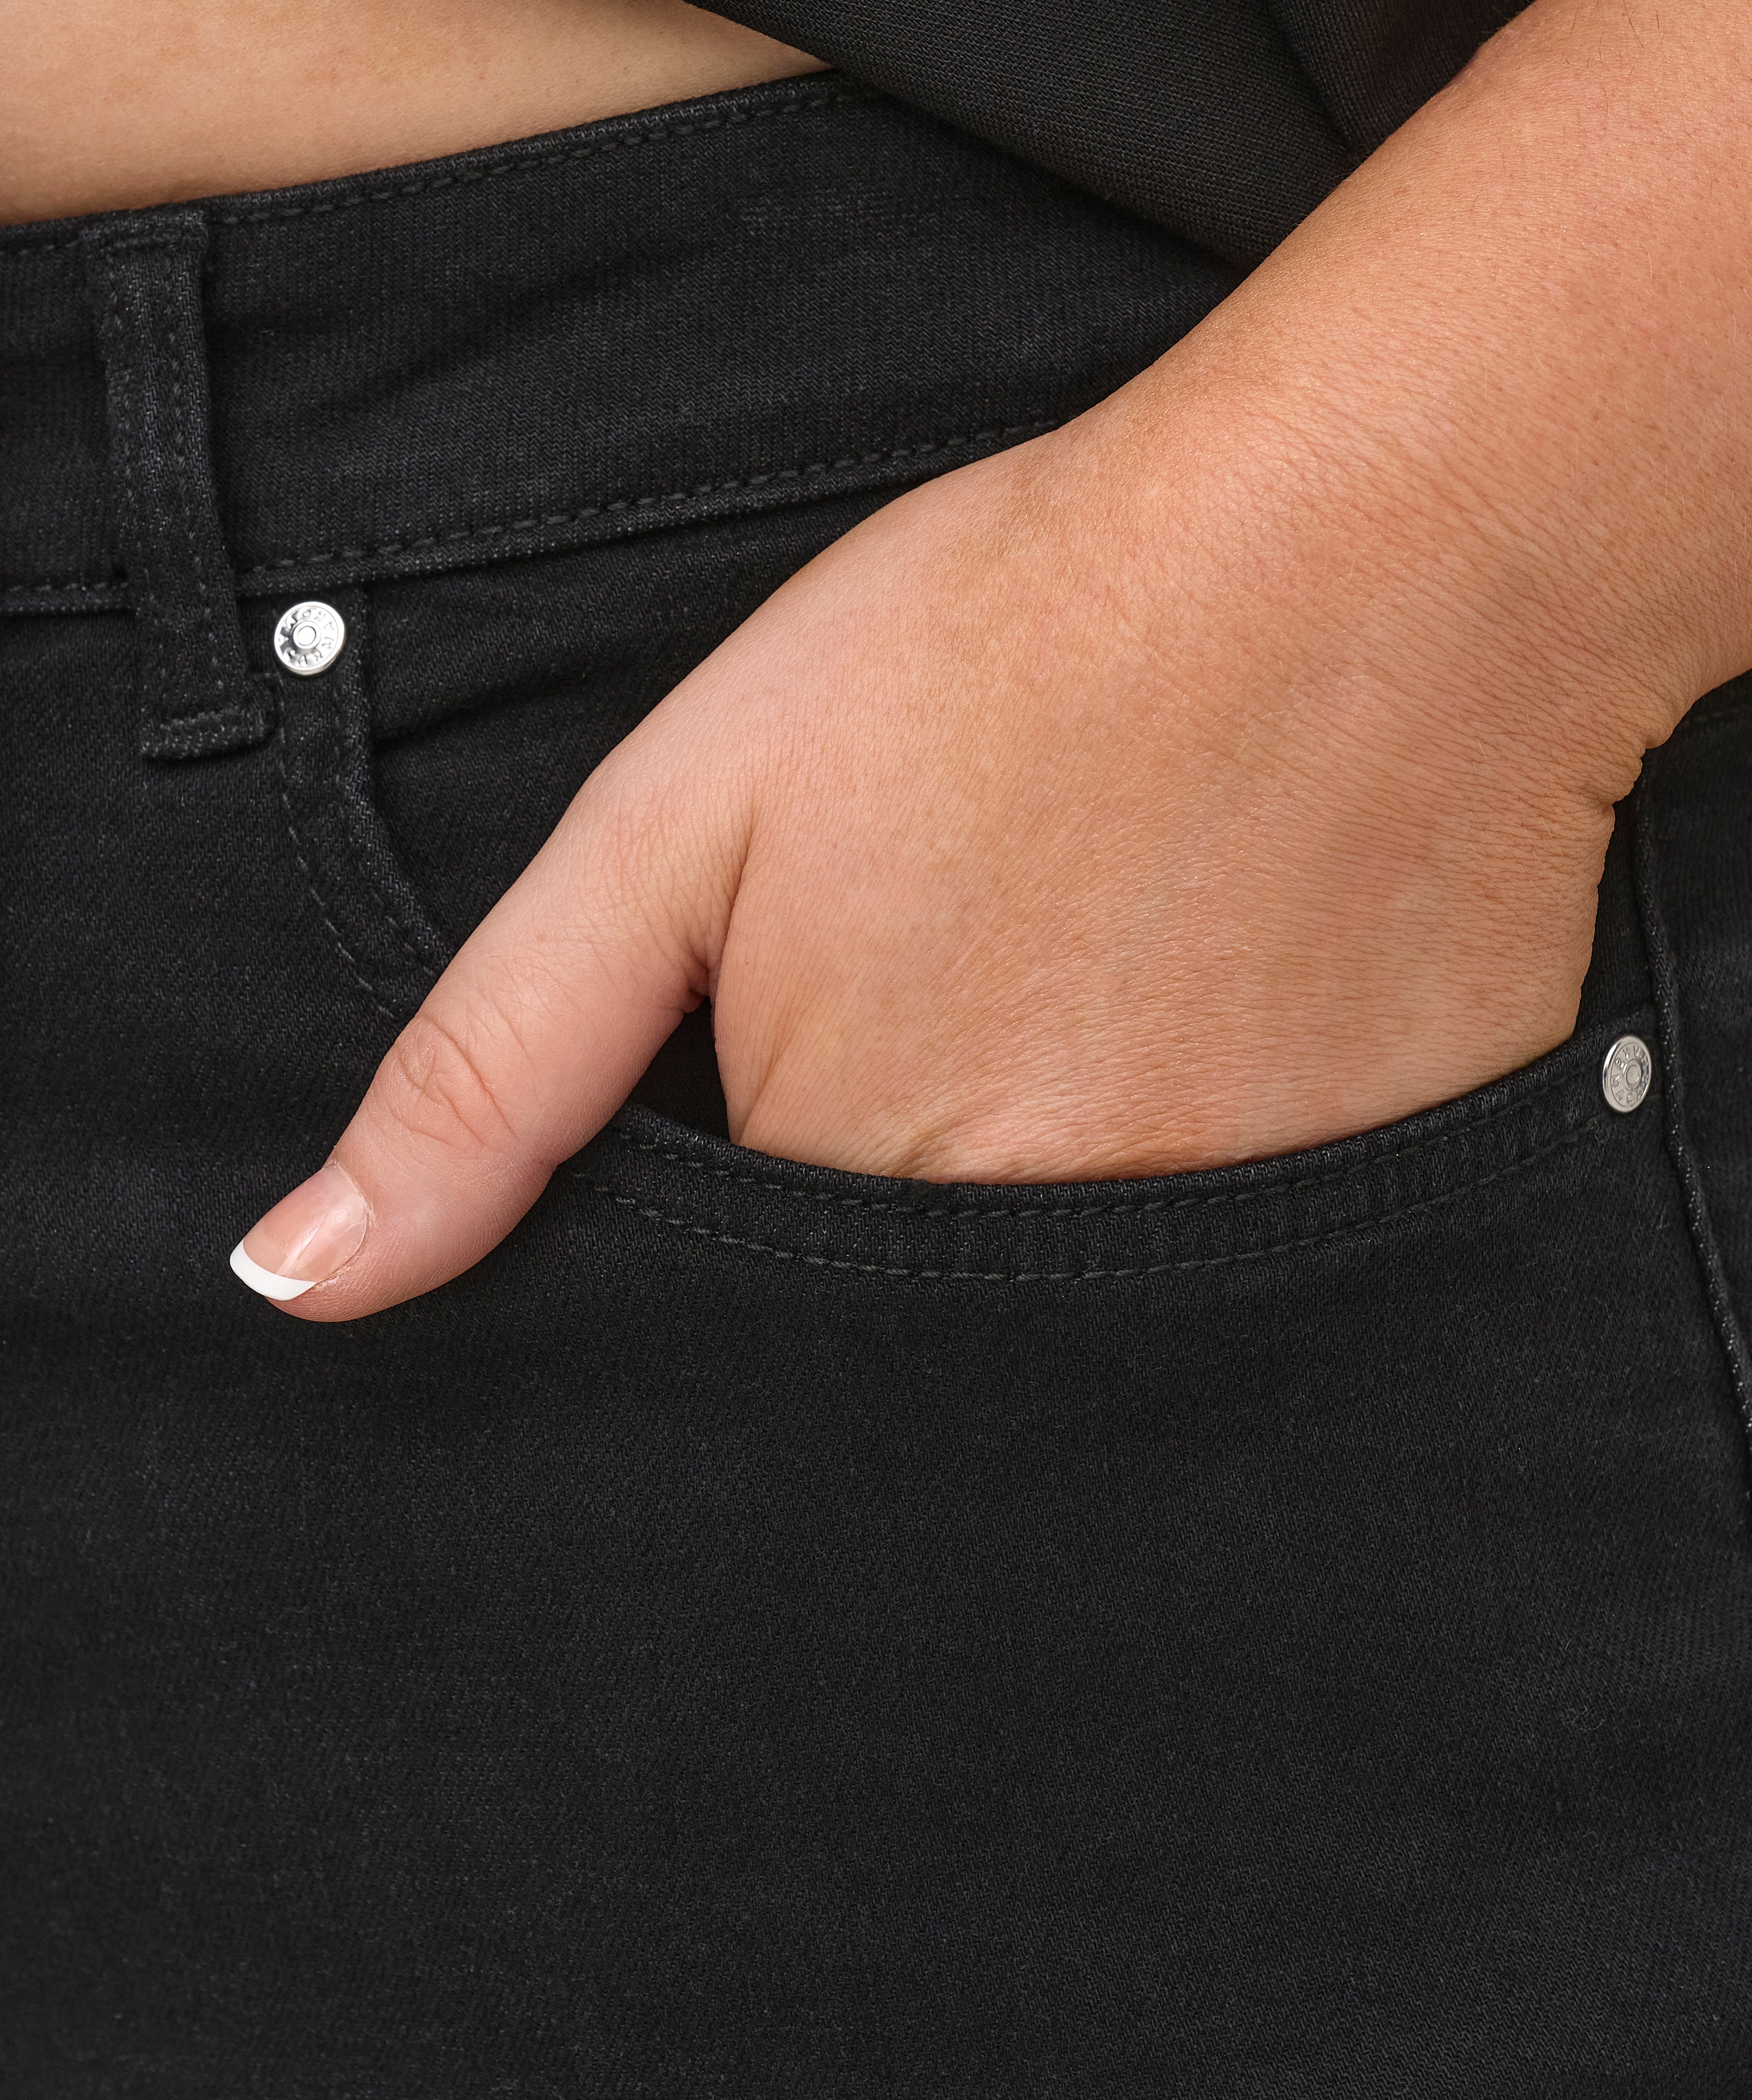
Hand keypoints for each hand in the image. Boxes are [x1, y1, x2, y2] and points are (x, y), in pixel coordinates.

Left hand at [230, 0, 1751, 1317]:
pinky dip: (1210, 1184)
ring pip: (1074, 1342)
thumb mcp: (683, 825)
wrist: (1371, 552)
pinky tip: (1227, 1022)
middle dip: (904, 1211)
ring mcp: (1233, 1270)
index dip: (750, 1220)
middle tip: (989, 991)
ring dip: (1059, 1199)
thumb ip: (494, 1075)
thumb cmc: (1008, 647)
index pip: (731, 1346)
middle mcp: (1040, 1279)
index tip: (816, 1067)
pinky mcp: (1378, 1225)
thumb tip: (305, 1281)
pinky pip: (1245, 1284)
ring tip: (1109, 993)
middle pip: (903, 1367)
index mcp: (845, 1186)